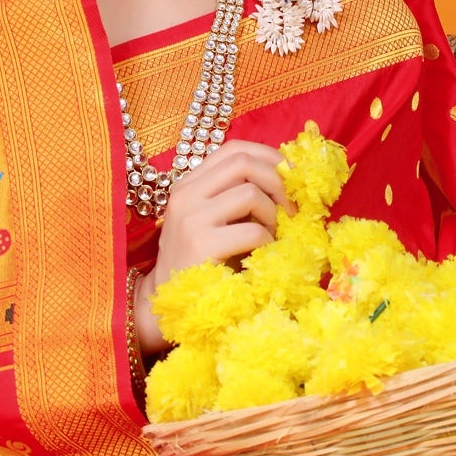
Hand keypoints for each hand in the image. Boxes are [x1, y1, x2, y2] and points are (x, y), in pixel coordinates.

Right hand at [133, 141, 288, 356]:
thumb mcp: (214, 222)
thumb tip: (289, 179)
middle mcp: (185, 194)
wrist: (163, 306)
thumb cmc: (200, 263)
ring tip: (271, 236)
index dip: (270, 156)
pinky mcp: (201, 244)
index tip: (292, 176)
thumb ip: (237, 198)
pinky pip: (252, 231)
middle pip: (244, 163)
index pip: (234, 149)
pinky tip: (261, 256)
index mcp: (188, 185)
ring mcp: (190, 218)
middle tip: (290, 210)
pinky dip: (267, 243)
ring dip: (273, 215)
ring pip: (251, 193)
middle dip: (278, 182)